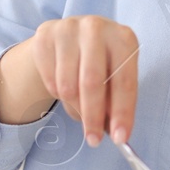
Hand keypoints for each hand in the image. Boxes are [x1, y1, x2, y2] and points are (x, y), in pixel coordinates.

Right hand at [27, 15, 140, 146]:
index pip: (124, 81)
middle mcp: (96, 28)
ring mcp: (68, 28)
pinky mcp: (44, 35)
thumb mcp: (116, 76)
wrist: (71, 36)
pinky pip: (50, 80)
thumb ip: (116, 102)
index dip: (122, 112)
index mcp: (123, 37)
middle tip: (93, 141)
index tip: (120, 138)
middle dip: (93, 117)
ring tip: (79, 108)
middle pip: (92, 82)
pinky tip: (64, 88)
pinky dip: (57, 94)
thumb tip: (116, 134)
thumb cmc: (102, 62)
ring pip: (67, 85)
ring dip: (74, 107)